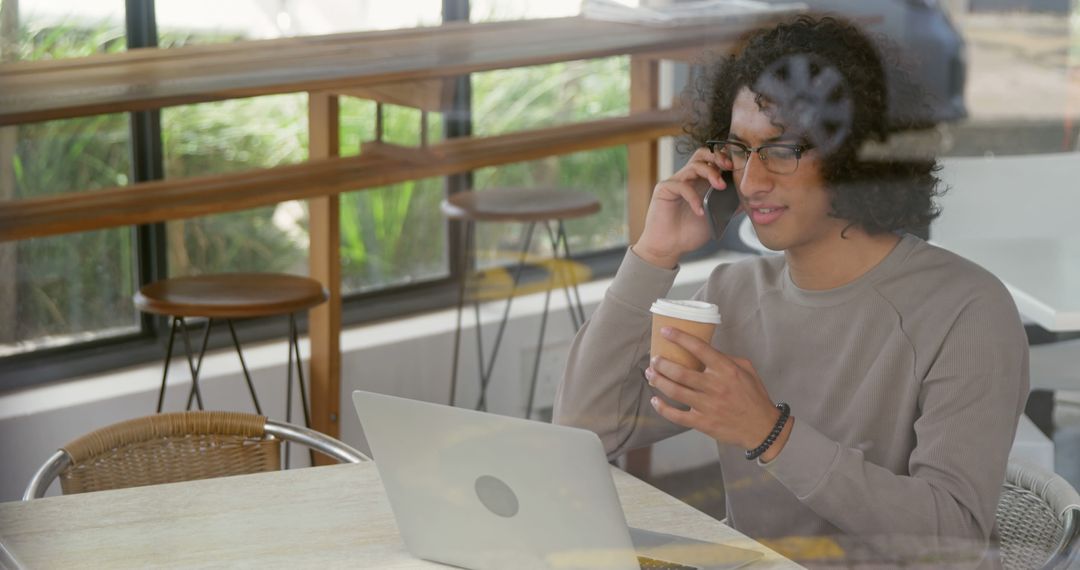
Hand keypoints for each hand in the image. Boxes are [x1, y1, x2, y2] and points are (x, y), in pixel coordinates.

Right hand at [633, 147, 736, 268]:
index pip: (712, 160)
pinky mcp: (664, 189)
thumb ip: (730, 206)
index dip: (725, 158)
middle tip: (729, 166)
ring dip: (710, 173)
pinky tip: (700, 212)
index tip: (739, 166)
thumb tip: (750, 199)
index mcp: (701, 182)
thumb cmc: (690, 232)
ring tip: (720, 187)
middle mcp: (688, 178)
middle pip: (702, 154)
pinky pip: (681, 186)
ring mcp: (676, 182)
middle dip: (718, 157)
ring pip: (694, 165)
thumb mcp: (716, 218)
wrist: (670, 247)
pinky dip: (694, 198)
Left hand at [643, 326, 789, 458]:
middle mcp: (715, 386)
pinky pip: (677, 416)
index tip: (666, 331)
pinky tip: (655, 401)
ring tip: (651, 373)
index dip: (680, 338)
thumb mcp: (746, 370)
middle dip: (662, 363)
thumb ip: (726, 358)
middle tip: (654, 359)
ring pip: (675, 392)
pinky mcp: (703, 423)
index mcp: (726, 370)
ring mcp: (708, 406)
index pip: (699, 349)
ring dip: (659, 381)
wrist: (762, 428)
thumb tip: (705, 351)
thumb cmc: (754, 396)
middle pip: (680, 372)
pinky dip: (663, 408)